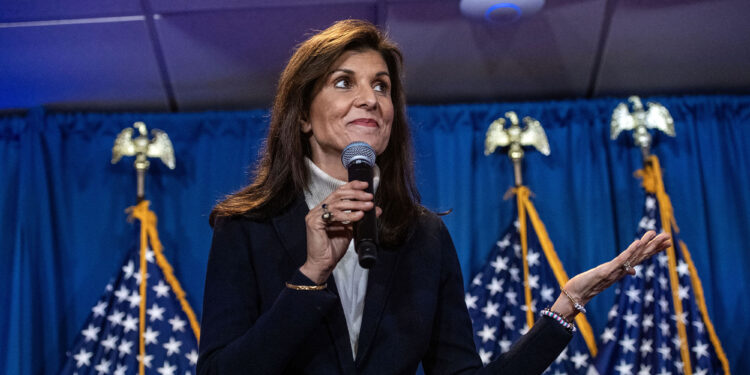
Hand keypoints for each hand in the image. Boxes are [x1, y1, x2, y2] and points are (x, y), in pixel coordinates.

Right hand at [300, 180, 381, 283]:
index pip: (339, 192)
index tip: (365, 185)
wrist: (324, 264)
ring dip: (356, 204)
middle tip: (369, 196)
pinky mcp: (314, 223)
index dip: (352, 186)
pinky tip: (359, 215)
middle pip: (338, 194)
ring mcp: (314, 215)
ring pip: (338, 203)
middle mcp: (318, 209)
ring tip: (368, 206)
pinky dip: (348, 215)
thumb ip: (360, 217)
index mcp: (325, 209)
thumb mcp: (350, 230)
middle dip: (356, 194)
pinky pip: (334, 215)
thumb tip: (376, 209)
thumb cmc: (334, 248)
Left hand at [550, 230, 671, 320]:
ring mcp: (615, 271)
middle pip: (641, 257)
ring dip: (645, 245)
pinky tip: (638, 242)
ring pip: (633, 257)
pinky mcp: (606, 272)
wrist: (575, 297)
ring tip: (655, 234)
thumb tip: (633, 271)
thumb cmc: (588, 286)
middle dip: (654, 247)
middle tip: (669, 237)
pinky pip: (620, 260)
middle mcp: (621, 271)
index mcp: (621, 270)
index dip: (653, 250)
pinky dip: (630, 252)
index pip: (640, 258)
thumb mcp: (605, 276)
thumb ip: (619, 272)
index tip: (666, 242)